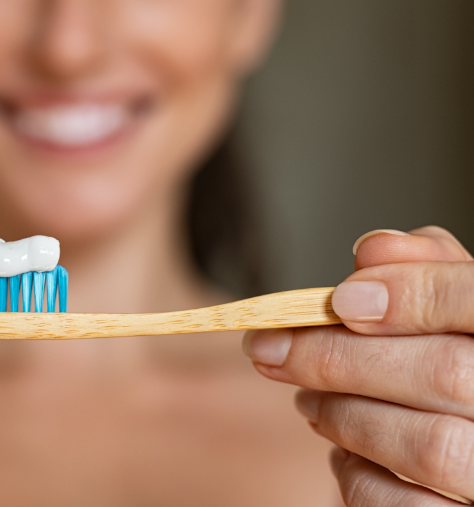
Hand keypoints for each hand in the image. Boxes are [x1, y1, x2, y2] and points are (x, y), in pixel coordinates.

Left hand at [243, 226, 473, 504]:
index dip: (412, 293)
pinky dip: (358, 476)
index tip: (339, 299)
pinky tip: (343, 452)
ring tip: (306, 401)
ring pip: (427, 445)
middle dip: (340, 357)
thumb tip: (373, 249)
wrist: (468, 448)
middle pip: (445, 372)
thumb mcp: (457, 313)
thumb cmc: (461, 369)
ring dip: (342, 416)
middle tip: (271, 350)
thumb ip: (427, 274)